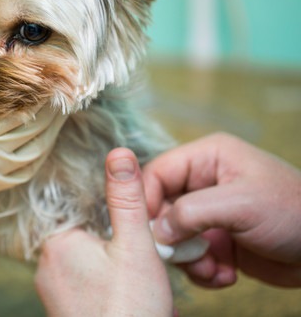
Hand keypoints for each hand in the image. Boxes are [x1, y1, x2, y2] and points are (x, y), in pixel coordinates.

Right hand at [0, 81, 67, 272]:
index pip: (21, 116)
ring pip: (32, 159)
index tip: (53, 77)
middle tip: (64, 90)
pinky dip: (33, 156)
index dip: (41, 97)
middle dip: (53, 114)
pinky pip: (18, 175)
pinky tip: (33, 141)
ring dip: (47, 135)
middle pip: (35, 138)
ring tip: (54, 112)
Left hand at [35, 148, 172, 316]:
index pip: (82, 209)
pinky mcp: (62, 311)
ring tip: (137, 288)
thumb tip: (119, 153)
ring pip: (88, 264)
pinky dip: (106, 289)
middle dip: (116, 247)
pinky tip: (127, 301)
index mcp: (57, 242)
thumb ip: (126, 198)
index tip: (131, 234)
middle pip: (87, 237)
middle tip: (139, 270)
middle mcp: (45, 265)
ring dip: (113, 269)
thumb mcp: (135, 246)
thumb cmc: (130, 309)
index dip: (112, 218)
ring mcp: (52, 291)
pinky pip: (85, 286)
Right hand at [143, 133, 300, 287]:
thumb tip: (157, 231)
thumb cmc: (294, 212)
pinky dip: (203, 270)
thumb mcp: (240, 205)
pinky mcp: (218, 239)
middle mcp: (204, 182)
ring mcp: (211, 212)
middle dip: (171, 238)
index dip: (147, 200)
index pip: (157, 172)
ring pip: (174, 236)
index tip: (147, 230)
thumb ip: (191, 212)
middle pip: (162, 207)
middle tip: (184, 257)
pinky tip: (226, 275)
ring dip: (189, 259)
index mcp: (208, 158)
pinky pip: (192, 255)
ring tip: (212, 269)